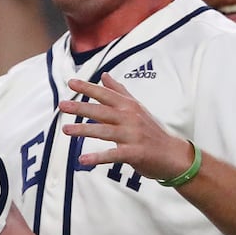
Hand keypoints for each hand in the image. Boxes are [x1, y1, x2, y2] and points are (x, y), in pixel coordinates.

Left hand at [60, 72, 193, 179]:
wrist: (173, 154)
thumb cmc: (151, 130)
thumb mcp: (136, 108)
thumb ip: (119, 92)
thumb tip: (104, 75)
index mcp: (129, 107)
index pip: (106, 95)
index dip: (89, 88)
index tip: (71, 82)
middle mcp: (130, 118)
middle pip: (103, 111)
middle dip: (82, 108)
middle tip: (62, 105)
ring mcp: (133, 135)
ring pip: (105, 131)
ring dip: (84, 131)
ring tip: (66, 130)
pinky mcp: (135, 153)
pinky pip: (113, 155)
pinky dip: (98, 157)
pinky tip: (82, 159)